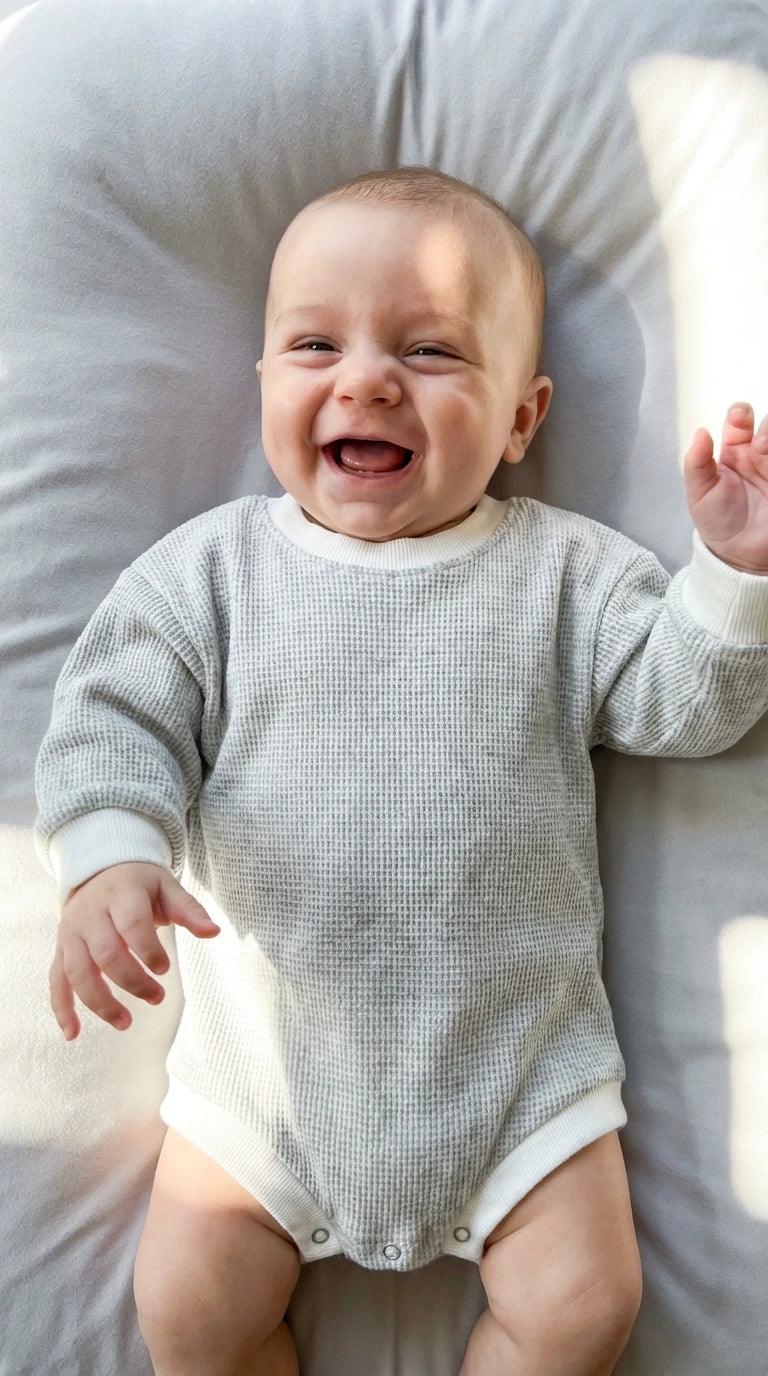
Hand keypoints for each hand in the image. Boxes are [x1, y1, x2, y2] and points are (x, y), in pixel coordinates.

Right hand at [49, 862, 218, 1039]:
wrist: (98, 870)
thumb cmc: (140, 885)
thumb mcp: (167, 887)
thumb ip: (189, 910)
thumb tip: (214, 932)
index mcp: (121, 894)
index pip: (131, 924)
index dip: (147, 949)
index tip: (166, 969)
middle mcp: (90, 914)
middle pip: (105, 953)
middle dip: (132, 981)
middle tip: (158, 998)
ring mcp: (71, 933)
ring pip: (78, 972)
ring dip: (100, 1002)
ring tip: (125, 1023)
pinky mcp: (61, 949)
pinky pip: (56, 980)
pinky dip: (61, 1008)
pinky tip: (73, 1033)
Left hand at [684, 403, 767, 572]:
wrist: (739, 556)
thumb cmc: (717, 522)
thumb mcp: (699, 494)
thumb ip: (697, 463)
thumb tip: (701, 431)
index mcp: (734, 453)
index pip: (739, 422)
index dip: (740, 414)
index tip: (738, 418)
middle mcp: (759, 456)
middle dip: (767, 426)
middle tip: (760, 444)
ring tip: (766, 451)